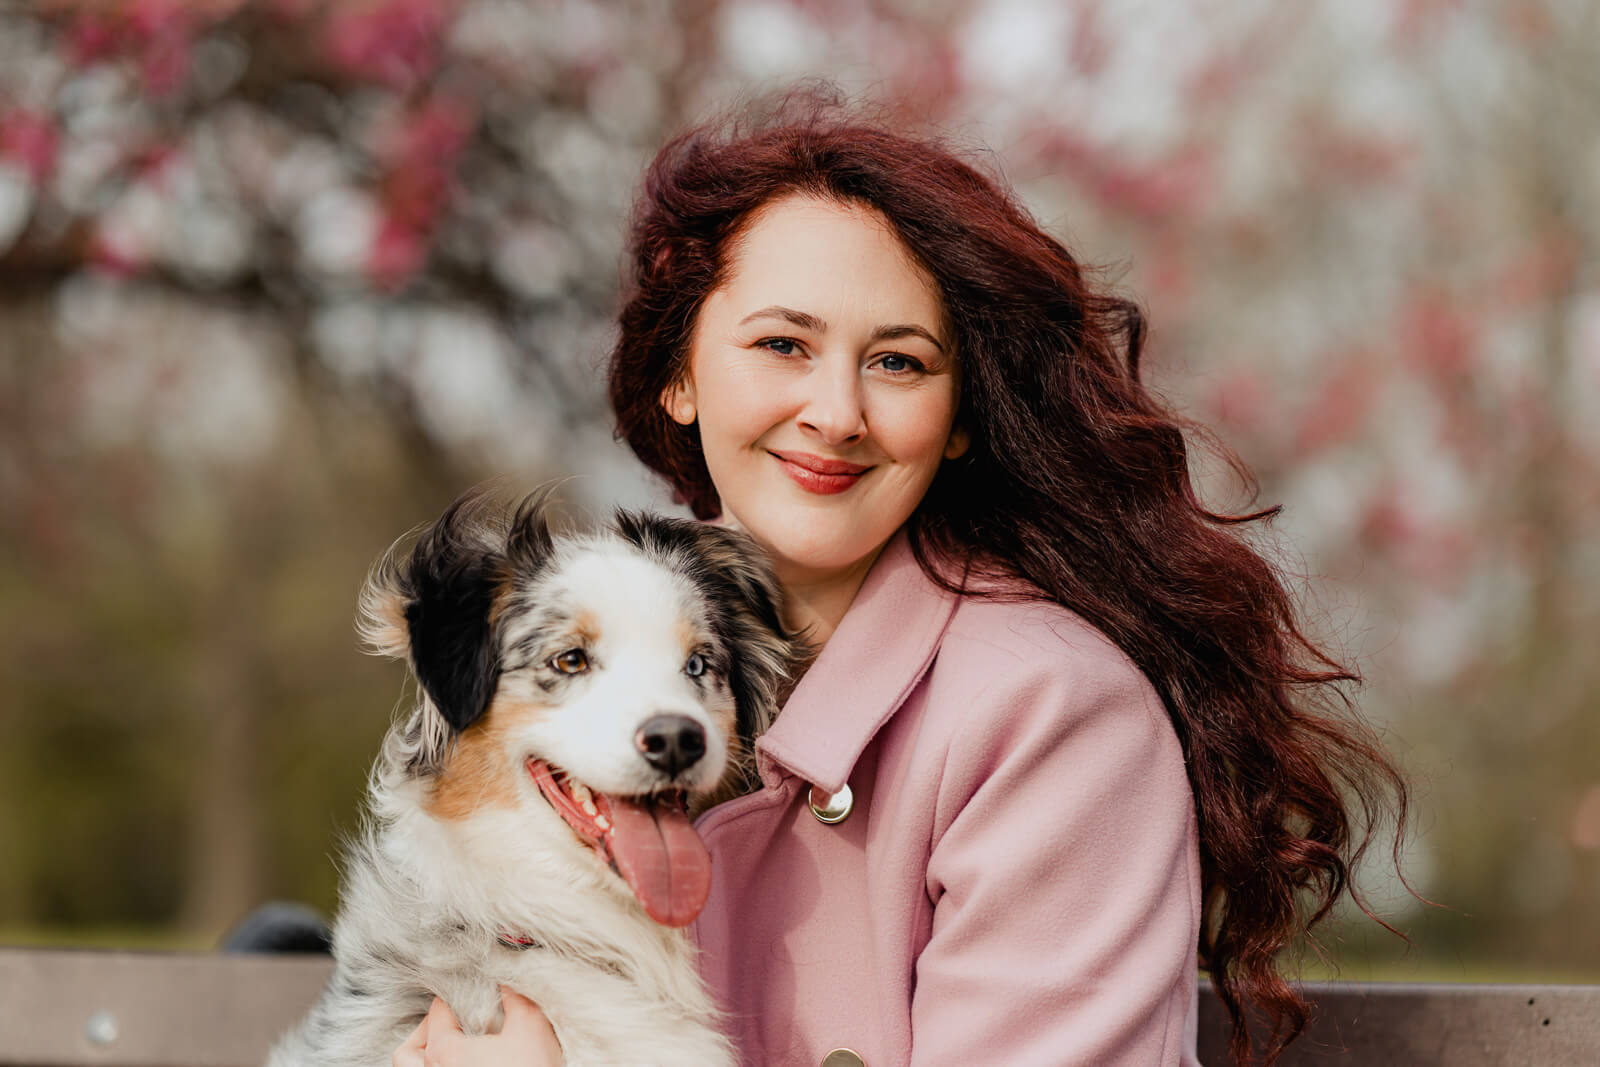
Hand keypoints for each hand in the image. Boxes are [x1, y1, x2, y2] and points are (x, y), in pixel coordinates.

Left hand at [392, 988, 562, 1066]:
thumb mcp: (531, 1027)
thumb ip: (516, 999)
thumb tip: (507, 984)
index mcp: (444, 1052)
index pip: (438, 1013)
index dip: (454, 996)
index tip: (468, 992)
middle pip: (410, 1050)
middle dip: (427, 1030)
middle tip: (451, 1021)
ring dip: (423, 1056)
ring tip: (446, 1048)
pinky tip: (457, 1065)